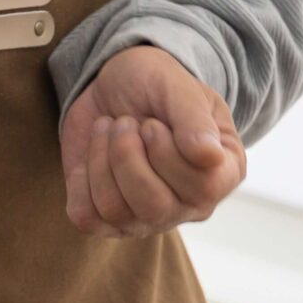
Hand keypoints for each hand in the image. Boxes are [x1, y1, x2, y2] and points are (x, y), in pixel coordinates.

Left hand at [60, 45, 245, 236]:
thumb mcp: (177, 86)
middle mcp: (189, 205)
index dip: (166, 153)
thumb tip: (208, 156)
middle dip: (127, 154)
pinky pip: (86, 217)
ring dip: (102, 159)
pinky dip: (81, 179)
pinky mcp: (106, 216)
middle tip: (125, 123)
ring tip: (109, 131)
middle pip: (154, 206)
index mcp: (221, 174)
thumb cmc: (156, 85)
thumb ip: (194, 118)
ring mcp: (148, 217)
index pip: (202, 188)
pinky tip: (93, 153)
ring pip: (116, 211)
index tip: (152, 123)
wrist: (115, 84)